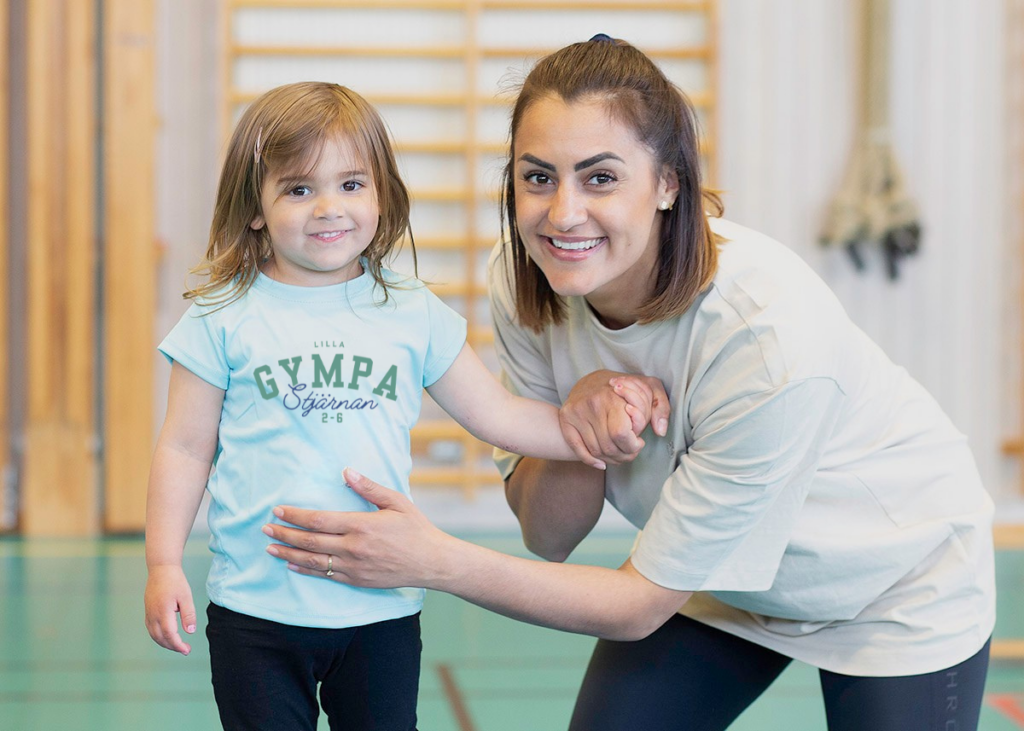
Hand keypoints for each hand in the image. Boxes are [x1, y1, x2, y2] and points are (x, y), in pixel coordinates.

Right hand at [144, 565, 196, 655]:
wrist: (161, 569)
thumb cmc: (175, 581)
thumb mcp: (186, 596)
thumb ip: (188, 614)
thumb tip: (190, 632)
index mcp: (163, 611)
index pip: (169, 634)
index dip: (178, 645)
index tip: (187, 650)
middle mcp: (153, 615)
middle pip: (160, 638)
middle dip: (173, 647)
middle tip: (186, 650)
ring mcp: (148, 614)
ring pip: (154, 635)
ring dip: (165, 644)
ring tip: (178, 646)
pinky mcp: (148, 612)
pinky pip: (151, 629)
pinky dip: (158, 637)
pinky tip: (167, 638)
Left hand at [264, 469, 454, 589]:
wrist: (432, 562)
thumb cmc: (416, 529)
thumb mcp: (397, 502)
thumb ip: (369, 488)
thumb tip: (347, 472)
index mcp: (361, 525)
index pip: (318, 520)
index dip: (295, 515)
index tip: (278, 510)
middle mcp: (353, 548)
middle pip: (310, 541)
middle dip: (284, 534)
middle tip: (265, 528)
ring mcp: (354, 567)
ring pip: (313, 560)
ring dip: (289, 553)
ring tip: (270, 548)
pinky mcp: (357, 580)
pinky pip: (325, 576)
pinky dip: (306, 569)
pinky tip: (292, 564)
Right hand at [559, 370, 669, 464]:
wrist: (591, 379)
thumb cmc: (626, 387)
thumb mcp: (650, 389)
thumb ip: (661, 407)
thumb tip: (660, 431)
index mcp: (612, 397)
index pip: (621, 435)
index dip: (632, 446)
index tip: (639, 442)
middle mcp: (592, 404)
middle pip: (609, 447)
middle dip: (624, 455)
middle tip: (631, 451)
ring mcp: (576, 412)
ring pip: (595, 451)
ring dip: (610, 460)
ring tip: (620, 453)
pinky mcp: (566, 419)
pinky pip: (577, 448)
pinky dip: (590, 460)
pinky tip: (601, 463)